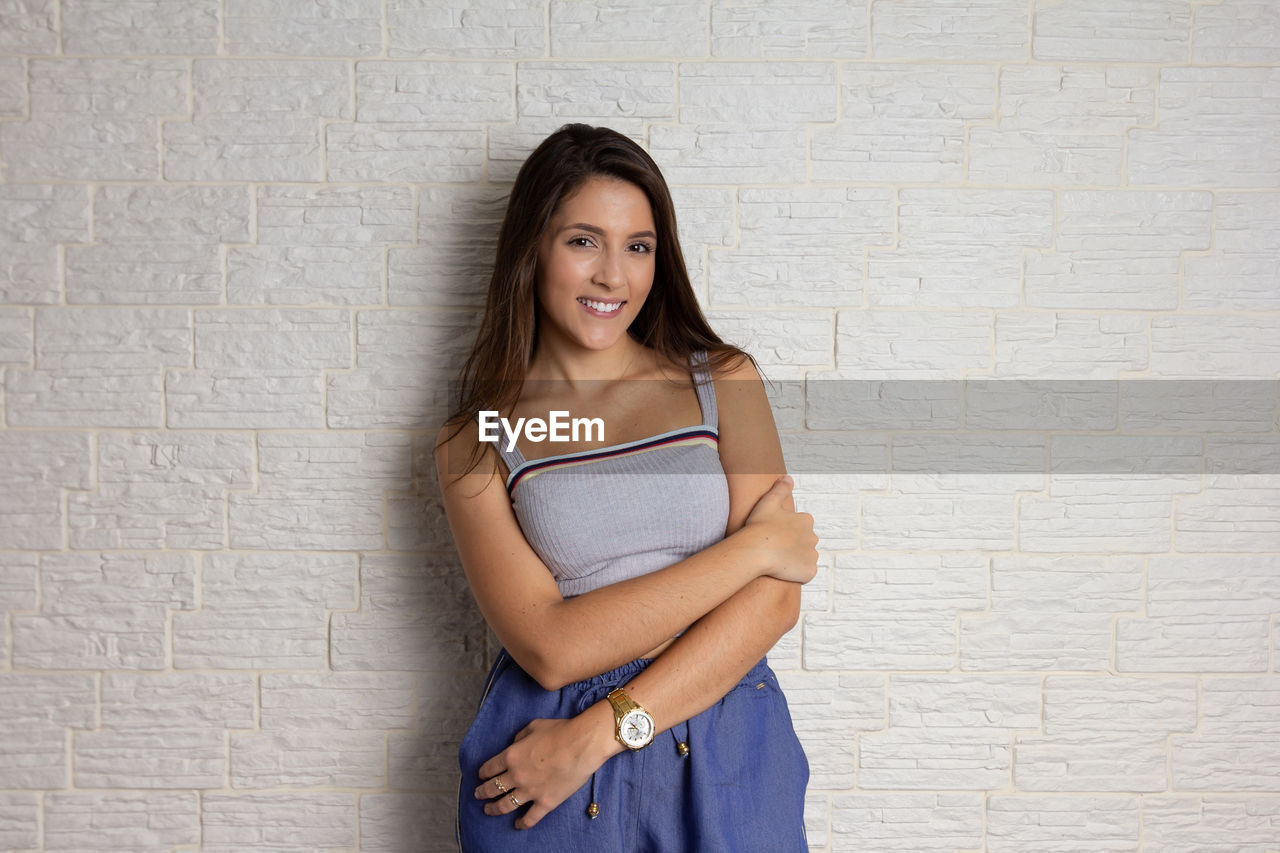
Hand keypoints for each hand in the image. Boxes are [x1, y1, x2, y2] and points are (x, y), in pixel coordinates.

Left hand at [472, 706, 616, 830]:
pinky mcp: (545, 802)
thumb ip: (519, 737)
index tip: (481, 776)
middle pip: (492, 788)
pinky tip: (517, 824)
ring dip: (494, 809)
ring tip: (488, 810)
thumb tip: (515, 744)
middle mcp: (516, 775)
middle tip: (478, 795)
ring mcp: (530, 791)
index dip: (482, 773)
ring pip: (505, 805)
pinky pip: (530, 818)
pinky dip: (522, 823)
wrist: (582, 744)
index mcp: (511, 755)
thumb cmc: (560, 731)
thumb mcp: (534, 726)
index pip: (489, 768)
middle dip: (482, 792)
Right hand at [741, 475, 818, 583]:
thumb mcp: (769, 501)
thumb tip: (789, 478)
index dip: (787, 530)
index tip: (774, 533)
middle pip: (804, 542)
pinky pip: (805, 573)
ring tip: (777, 560)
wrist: (756, 549)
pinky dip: (796, 573)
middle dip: (793, 545)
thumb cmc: (760, 525)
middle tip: (775, 548)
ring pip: (805, 558)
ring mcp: (812, 556)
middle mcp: (813, 537)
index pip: (801, 526)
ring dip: (795, 559)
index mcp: (806, 520)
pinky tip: (782, 571)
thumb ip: (781, 488)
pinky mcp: (809, 572)